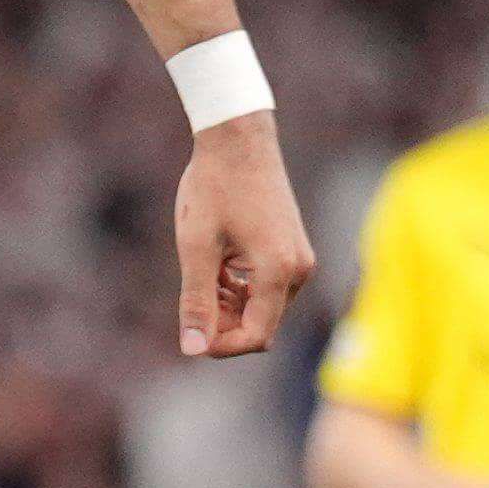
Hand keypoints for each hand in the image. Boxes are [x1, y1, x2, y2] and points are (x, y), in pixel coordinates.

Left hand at [172, 118, 311, 359]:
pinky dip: (240, 289)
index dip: (220, 346)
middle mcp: (299, 270)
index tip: (189, 334)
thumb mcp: (197, 246)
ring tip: (201, 272)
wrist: (238, 138)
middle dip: (223, 323)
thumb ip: (196, 300)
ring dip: (229, 305)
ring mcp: (299, 260)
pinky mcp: (292, 250)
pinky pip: (268, 288)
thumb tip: (193, 349)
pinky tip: (215, 267)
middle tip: (191, 294)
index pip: (255, 336)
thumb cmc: (214, 187)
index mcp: (280, 271)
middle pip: (261, 325)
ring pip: (263, 308)